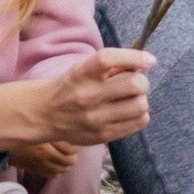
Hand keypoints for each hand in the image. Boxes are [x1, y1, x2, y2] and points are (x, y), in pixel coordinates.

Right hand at [0, 51, 155, 159]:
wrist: (44, 114)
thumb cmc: (70, 85)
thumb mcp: (83, 68)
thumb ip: (112, 65)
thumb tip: (143, 64)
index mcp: (81, 73)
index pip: (109, 59)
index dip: (135, 57)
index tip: (149, 61)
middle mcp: (88, 96)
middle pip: (134, 85)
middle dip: (142, 81)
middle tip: (136, 82)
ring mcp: (95, 119)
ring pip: (140, 106)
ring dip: (141, 99)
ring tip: (132, 98)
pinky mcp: (102, 136)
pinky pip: (138, 123)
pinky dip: (140, 114)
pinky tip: (129, 111)